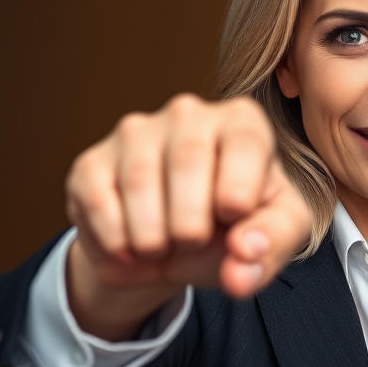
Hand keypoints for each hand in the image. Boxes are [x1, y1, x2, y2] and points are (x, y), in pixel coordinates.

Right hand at [64, 94, 311, 339]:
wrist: (176, 250)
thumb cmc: (234, 227)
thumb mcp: (274, 234)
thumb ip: (275, 241)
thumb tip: (245, 252)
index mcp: (242, 122)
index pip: (246, 143)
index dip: (238, 192)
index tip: (232, 218)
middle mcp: (188, 114)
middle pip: (187, 161)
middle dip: (192, 223)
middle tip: (193, 242)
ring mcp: (135, 133)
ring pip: (138, 182)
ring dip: (153, 237)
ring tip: (165, 248)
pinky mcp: (92, 162)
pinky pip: (98, 201)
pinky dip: (117, 241)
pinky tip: (132, 250)